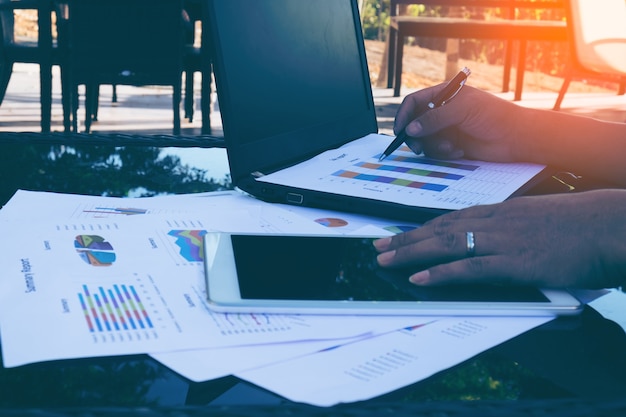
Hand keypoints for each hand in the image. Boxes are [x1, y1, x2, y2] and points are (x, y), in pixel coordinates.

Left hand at [374, 190, 625, 288]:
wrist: (610, 225)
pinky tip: (418, 279)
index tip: (403, 233)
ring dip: (411, 253)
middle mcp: (495, 222)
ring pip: (446, 244)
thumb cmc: (582, 224)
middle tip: (380, 246)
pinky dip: (440, 274)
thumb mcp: (540, 219)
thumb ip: (515, 227)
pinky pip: (468, 269)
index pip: (452, 218)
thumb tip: (499, 239)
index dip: (423, 227)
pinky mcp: (515, 263)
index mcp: (502, 212)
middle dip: (407, 238)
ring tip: (385, 260)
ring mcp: (503, 241)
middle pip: (440, 228)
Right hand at [395, 85, 526, 161]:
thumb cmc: (493, 115)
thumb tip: (410, 129)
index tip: (400, 131)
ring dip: (434, 147)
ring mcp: (446, 129)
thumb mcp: (462, 110)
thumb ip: (434, 119)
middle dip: (415, 136)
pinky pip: (436, 152)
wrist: (515, 137)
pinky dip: (444, 153)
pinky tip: (459, 151)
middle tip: (417, 148)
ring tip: (450, 148)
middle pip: (414, 124)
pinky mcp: (451, 145)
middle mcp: (442, 112)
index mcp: (443, 95)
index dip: (404, 116)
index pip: (414, 103)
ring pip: (424, 140)